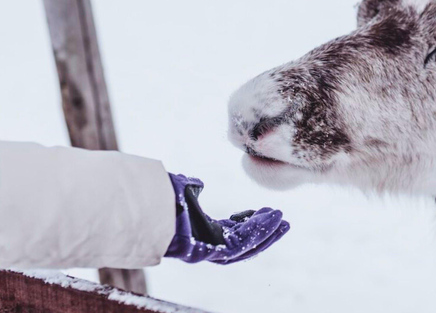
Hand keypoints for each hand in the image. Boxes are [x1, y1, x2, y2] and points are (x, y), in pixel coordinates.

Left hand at [164, 174, 289, 263]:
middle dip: (266, 233)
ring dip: (268, 233)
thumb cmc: (162, 201)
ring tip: (284, 221)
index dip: (251, 222)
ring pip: (247, 245)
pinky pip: (243, 243)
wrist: (151, 209)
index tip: (265, 211)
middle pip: (245, 243)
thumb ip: (193, 189)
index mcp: (203, 232)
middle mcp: (209, 244)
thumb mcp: (184, 191)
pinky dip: (261, 230)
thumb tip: (197, 184)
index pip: (233, 231)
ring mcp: (212, 251)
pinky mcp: (215, 251)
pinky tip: (273, 217)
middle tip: (284, 222)